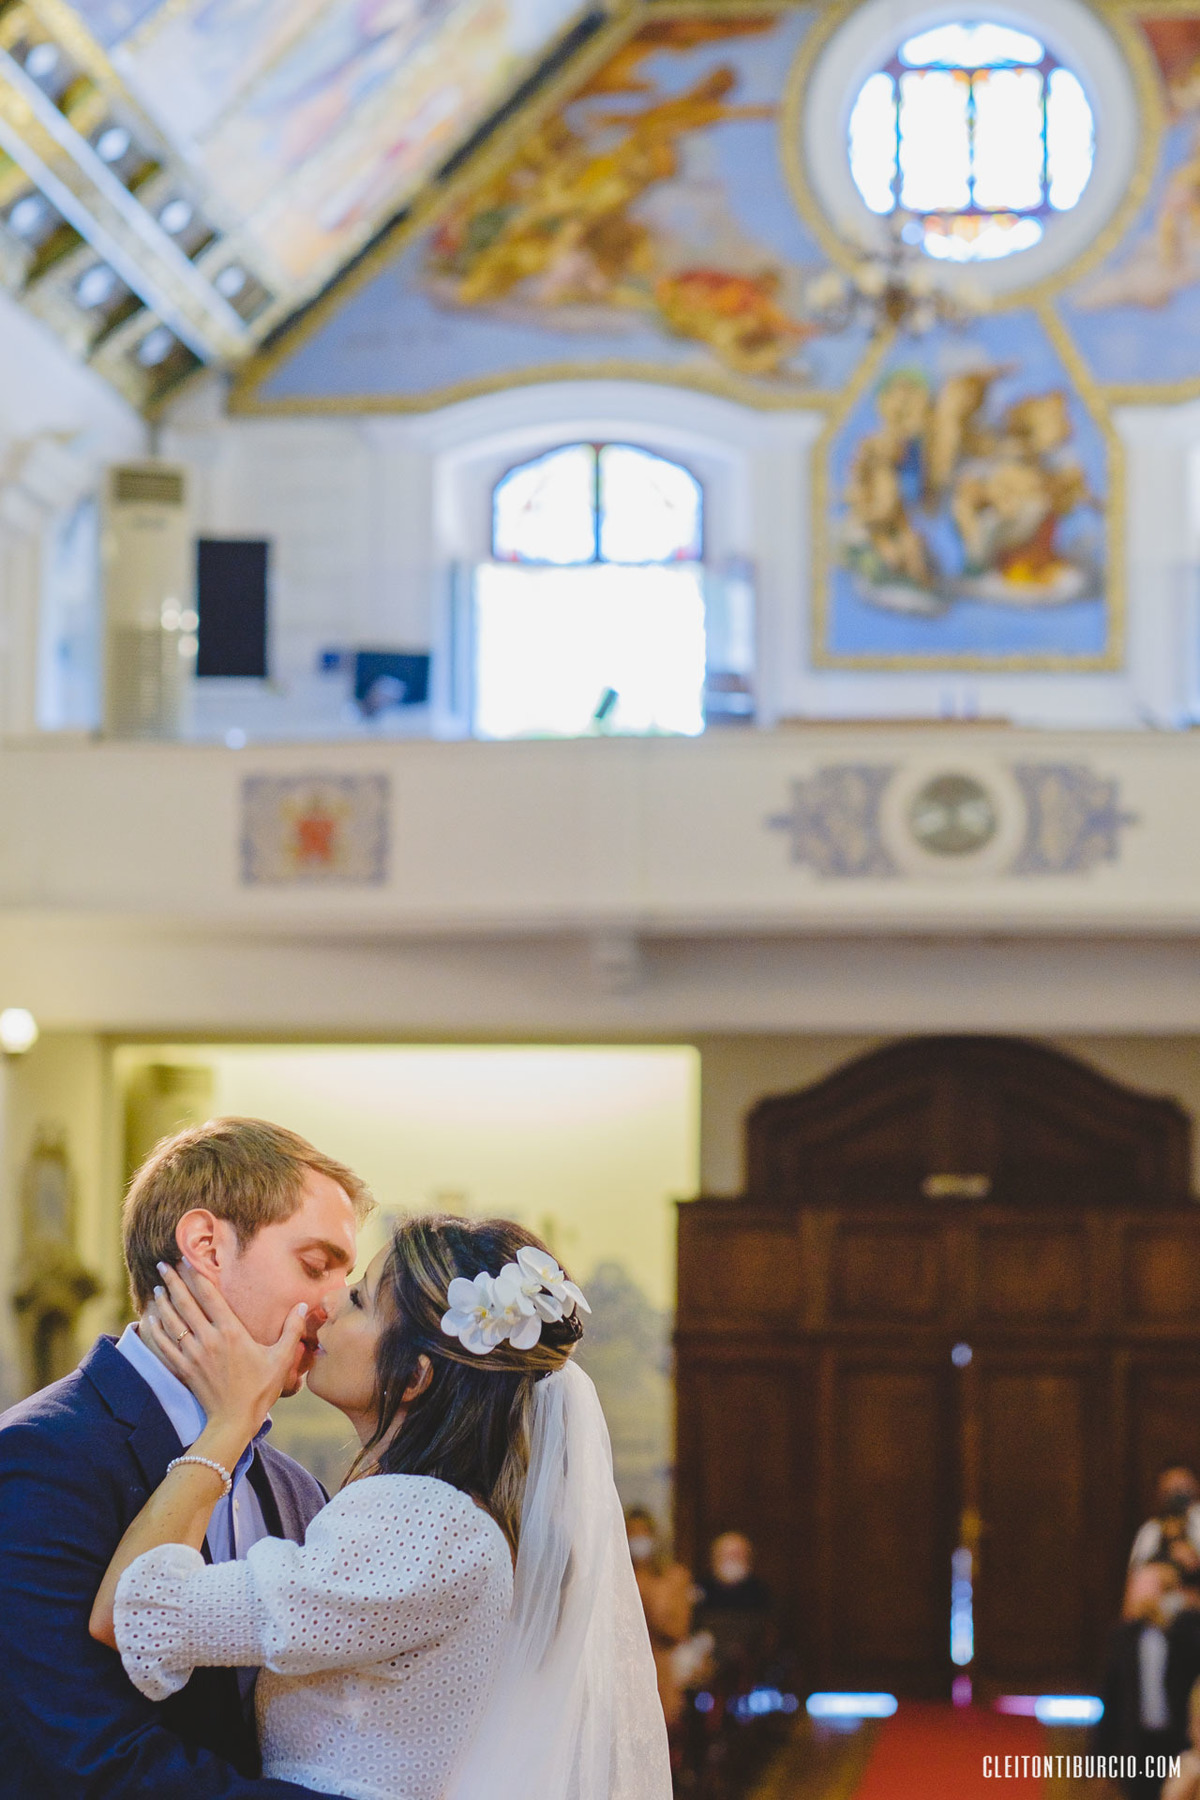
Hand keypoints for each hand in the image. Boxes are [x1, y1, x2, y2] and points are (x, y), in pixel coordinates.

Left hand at [144, 1260, 307, 1441]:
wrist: (233, 1422)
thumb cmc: (260, 1390)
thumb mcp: (282, 1359)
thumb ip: (292, 1330)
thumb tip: (304, 1305)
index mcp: (232, 1332)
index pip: (210, 1296)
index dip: (196, 1275)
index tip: (187, 1259)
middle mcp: (209, 1339)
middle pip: (186, 1303)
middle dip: (173, 1281)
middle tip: (163, 1264)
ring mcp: (193, 1354)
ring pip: (172, 1322)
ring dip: (163, 1302)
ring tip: (158, 1286)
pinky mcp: (184, 1369)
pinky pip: (164, 1345)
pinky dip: (155, 1330)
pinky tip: (150, 1319)